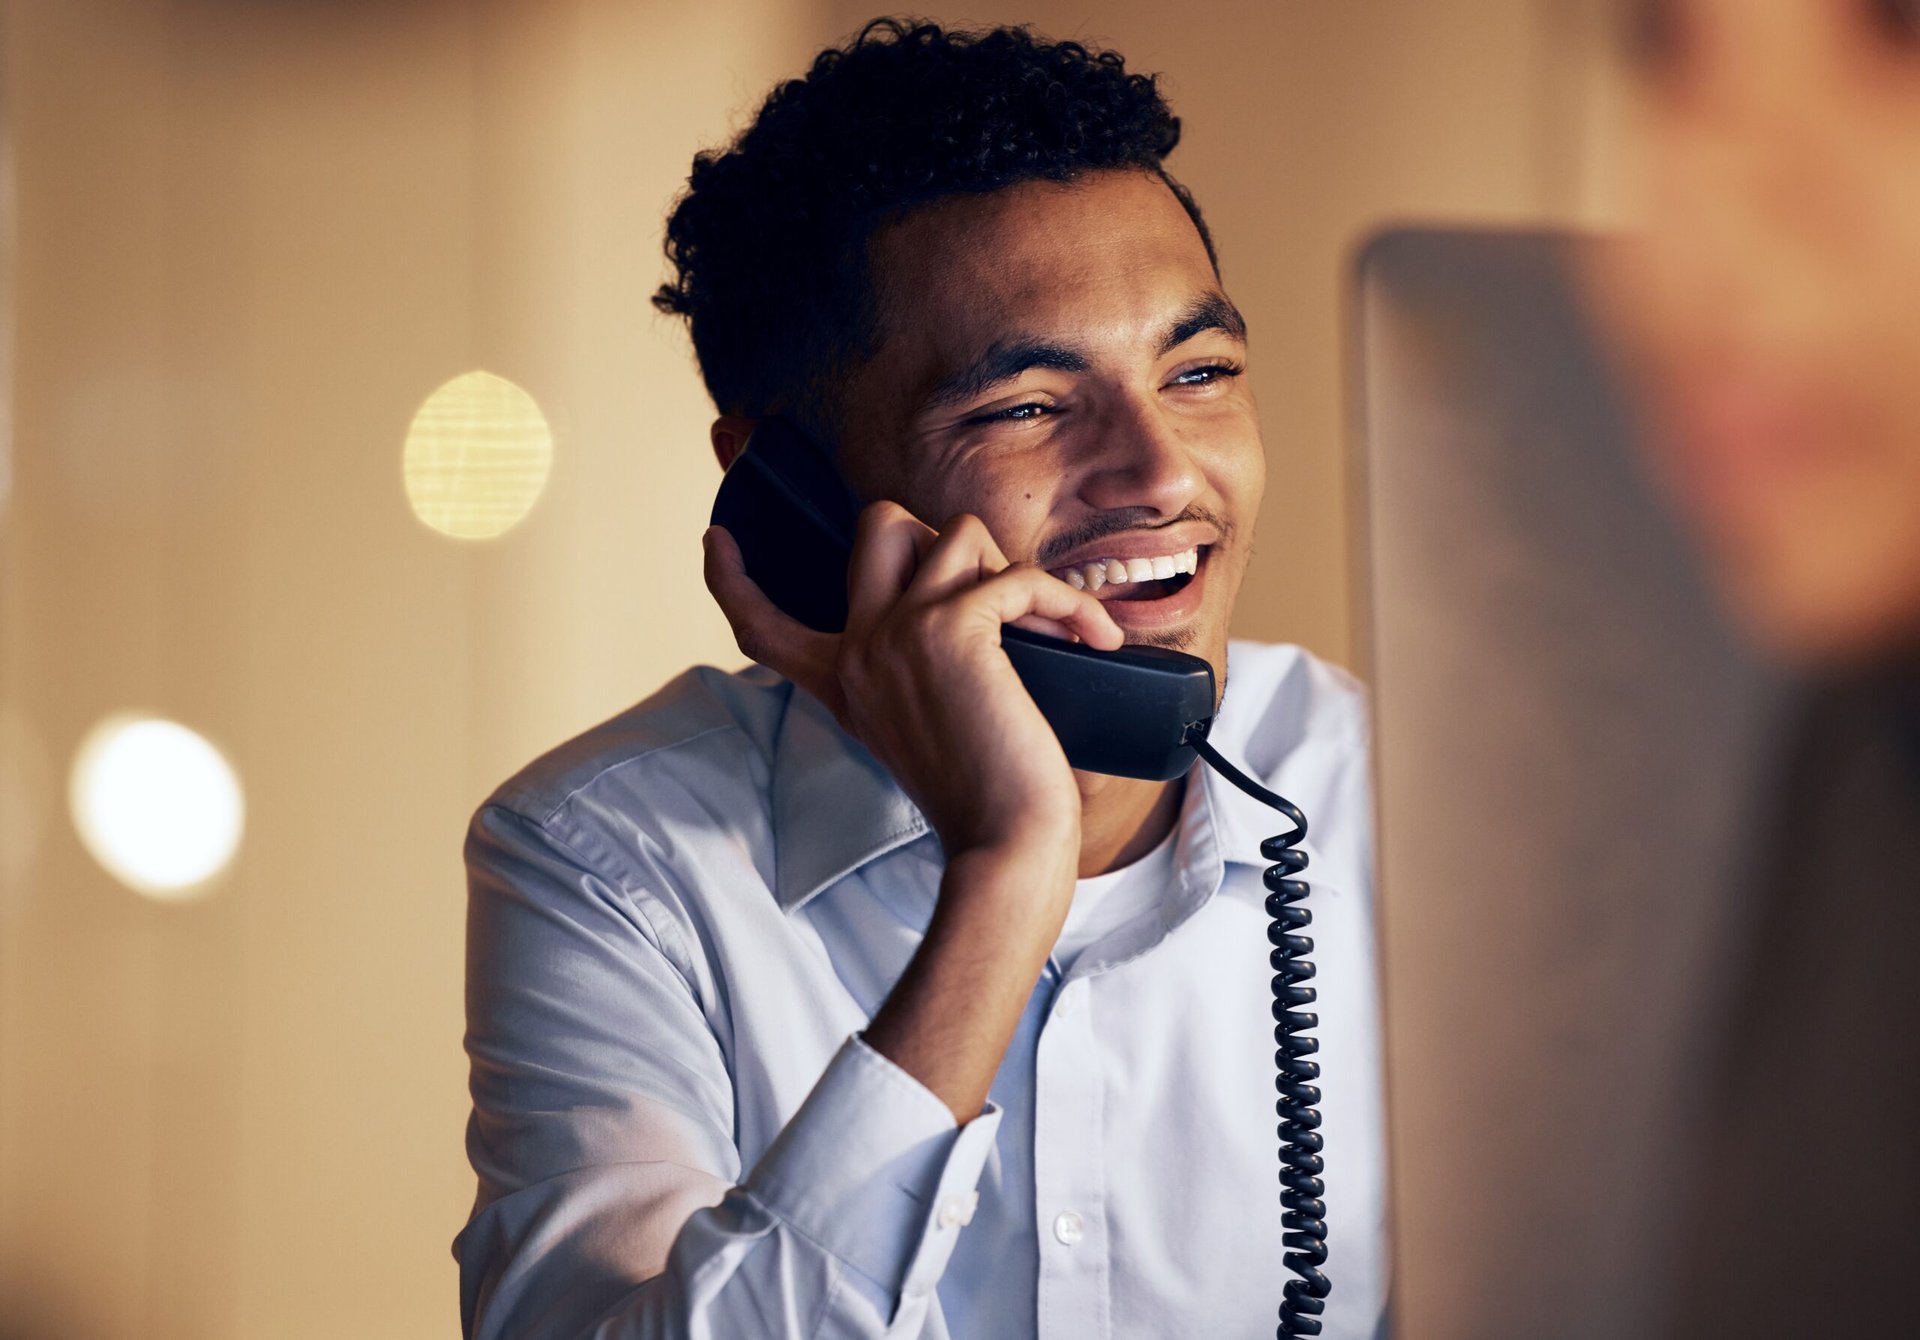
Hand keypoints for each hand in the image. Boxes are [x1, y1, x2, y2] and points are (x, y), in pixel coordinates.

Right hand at [703, 502, 1123, 859]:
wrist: (1006, 844)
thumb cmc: (987, 801)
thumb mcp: (924, 734)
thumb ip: (919, 678)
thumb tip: (983, 607)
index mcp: (843, 683)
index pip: (761, 626)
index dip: (731, 579)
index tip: (716, 539)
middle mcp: (858, 650)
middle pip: (878, 526)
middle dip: (944, 533)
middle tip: (991, 595)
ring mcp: (897, 633)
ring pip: (957, 532)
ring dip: (1015, 567)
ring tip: (1053, 626)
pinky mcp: (951, 628)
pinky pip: (1019, 576)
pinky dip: (1069, 602)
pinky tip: (1096, 639)